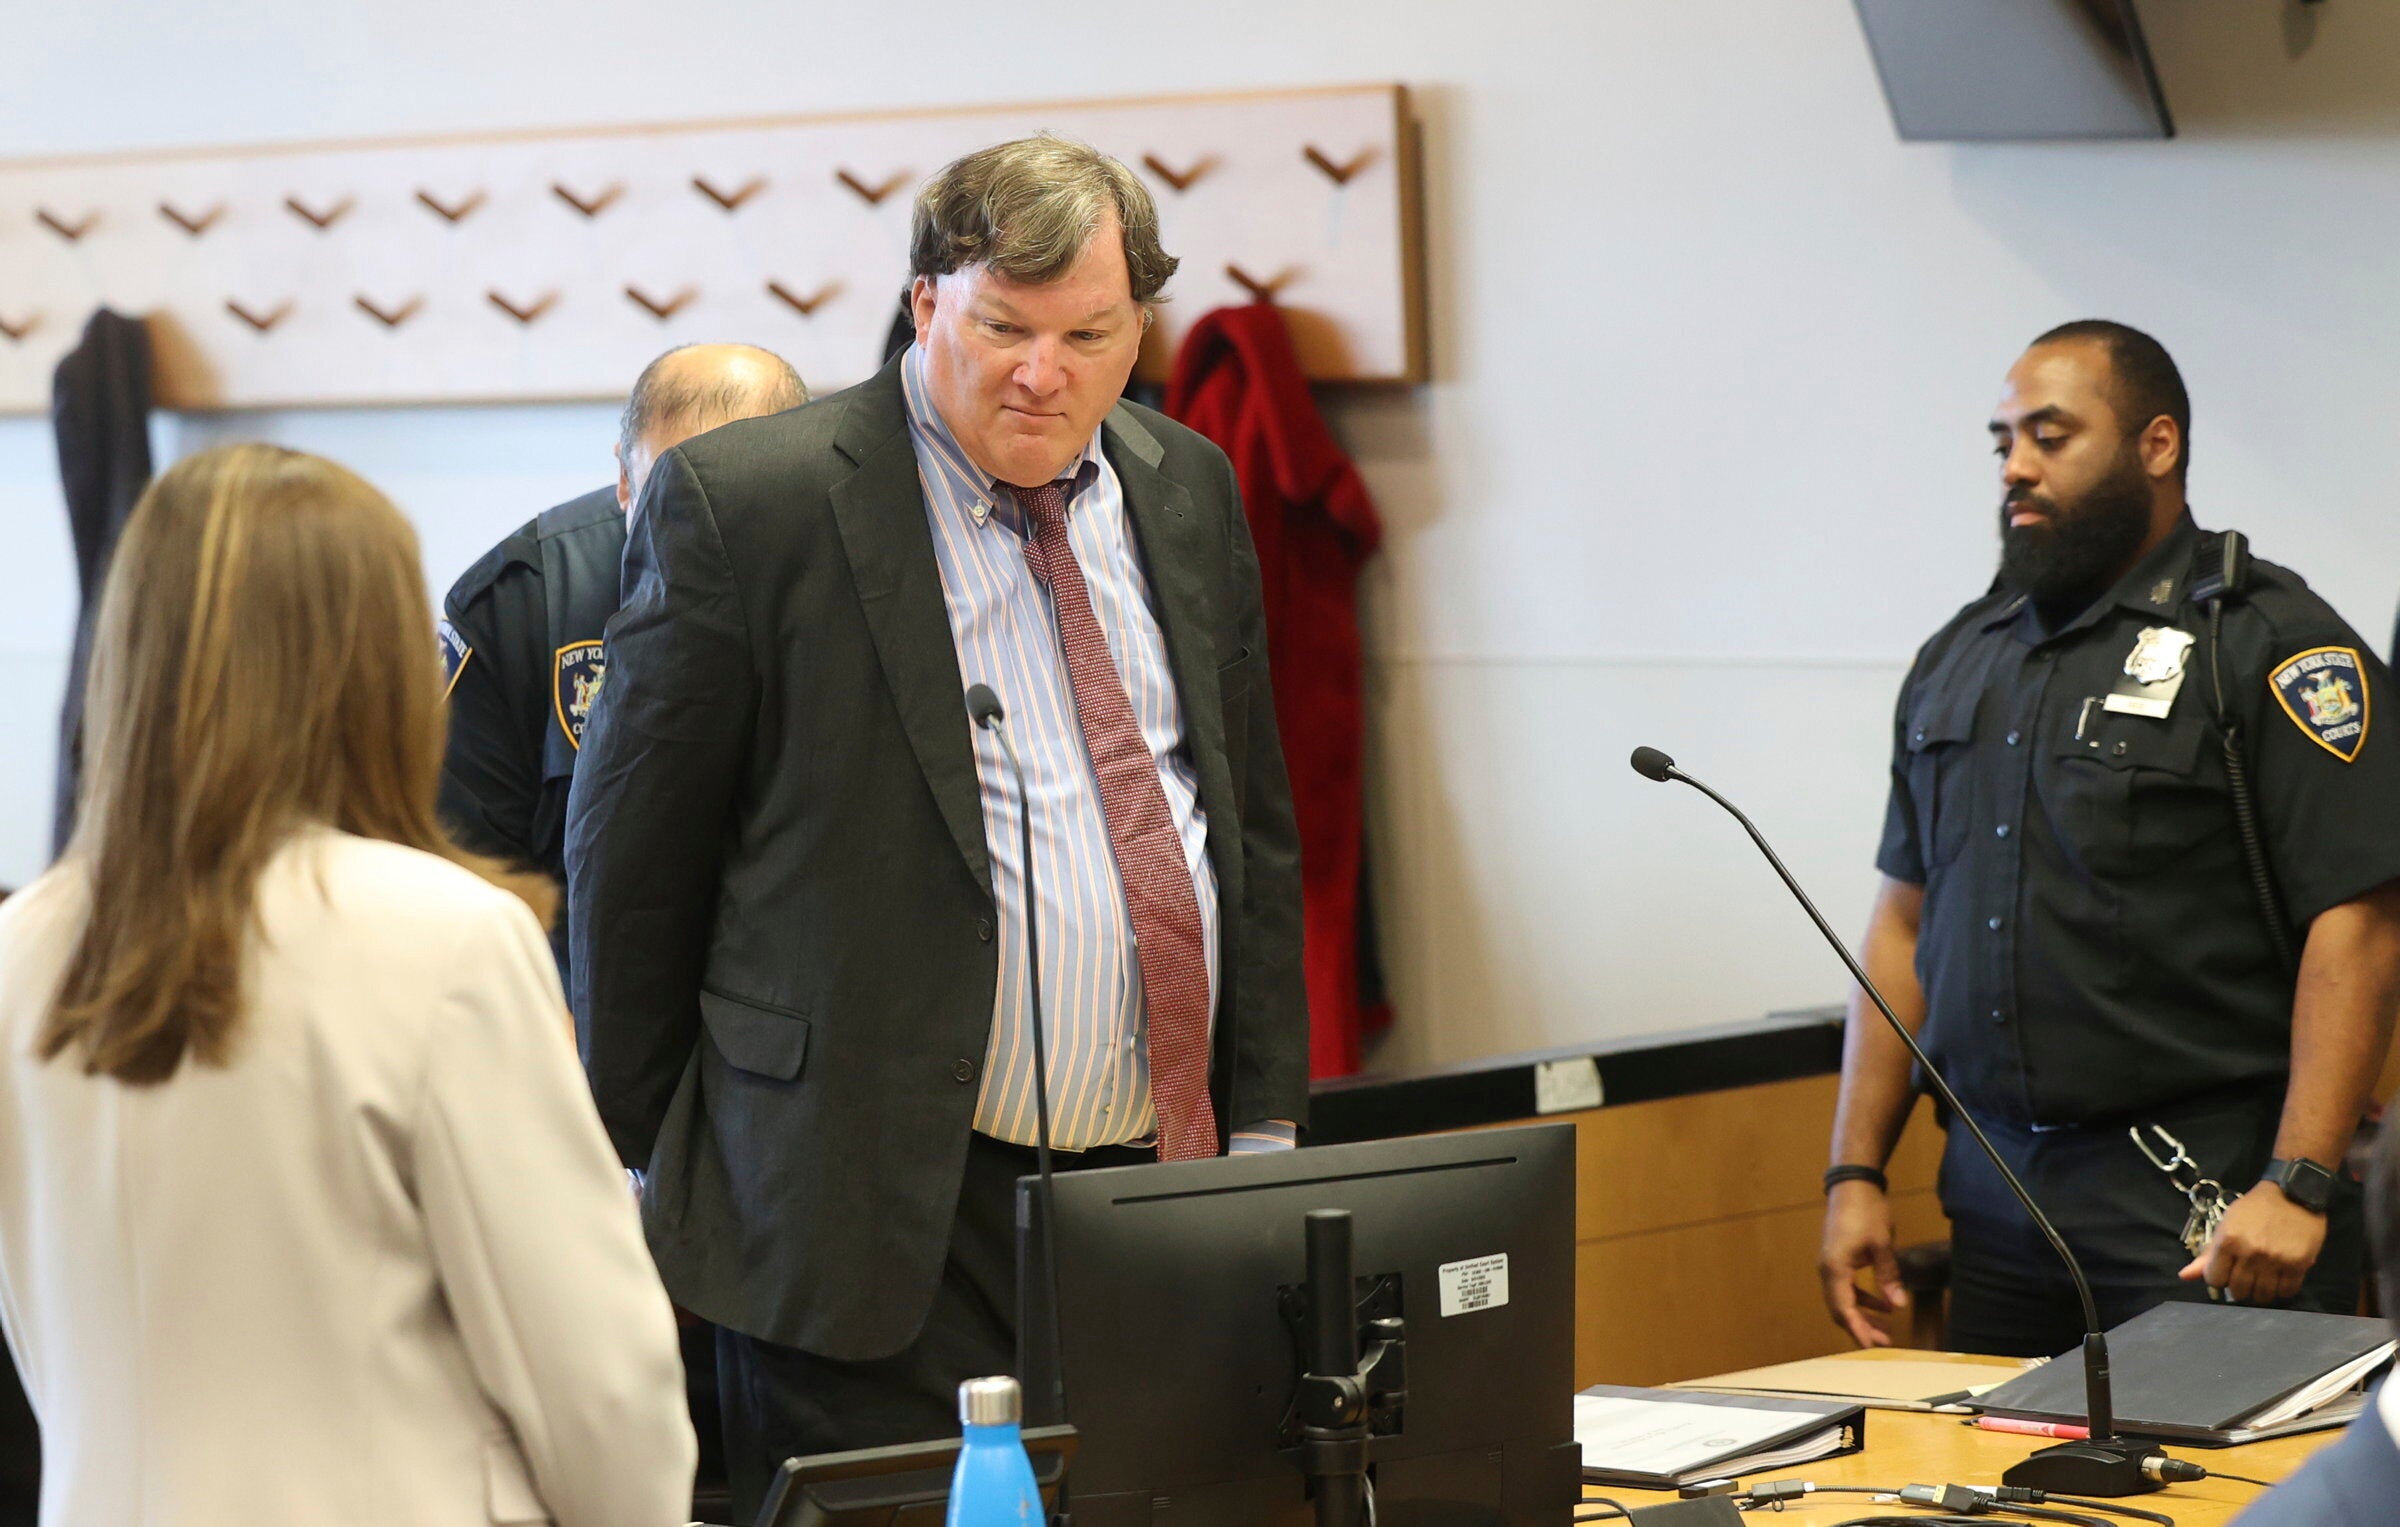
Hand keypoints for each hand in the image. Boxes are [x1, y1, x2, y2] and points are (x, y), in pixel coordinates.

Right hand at [1819, 1181, 1907, 1347]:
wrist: (1852, 1184)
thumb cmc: (1866, 1211)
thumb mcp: (1882, 1244)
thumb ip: (1888, 1276)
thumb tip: (1898, 1305)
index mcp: (1835, 1268)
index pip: (1843, 1308)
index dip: (1857, 1330)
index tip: (1872, 1348)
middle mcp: (1827, 1270)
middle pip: (1840, 1308)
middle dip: (1861, 1327)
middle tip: (1885, 1342)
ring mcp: (1830, 1265)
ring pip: (1843, 1299)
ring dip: (1863, 1315)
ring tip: (1886, 1328)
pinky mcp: (1837, 1259)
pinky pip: (1847, 1287)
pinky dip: (1862, 1299)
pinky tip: (1884, 1304)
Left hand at [2179, 1184, 2326, 1304]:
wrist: (2292, 1196)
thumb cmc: (2254, 1211)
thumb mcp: (2226, 1226)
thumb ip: (2207, 1255)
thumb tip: (2184, 1276)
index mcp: (2227, 1241)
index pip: (2214, 1279)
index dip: (2219, 1278)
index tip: (2226, 1272)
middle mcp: (2250, 1253)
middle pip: (2238, 1291)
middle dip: (2239, 1288)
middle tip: (2245, 1277)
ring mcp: (2275, 1260)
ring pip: (2263, 1296)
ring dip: (2261, 1293)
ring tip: (2262, 1281)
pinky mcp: (2299, 1265)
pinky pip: (2287, 1292)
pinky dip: (2282, 1290)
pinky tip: (2279, 1280)